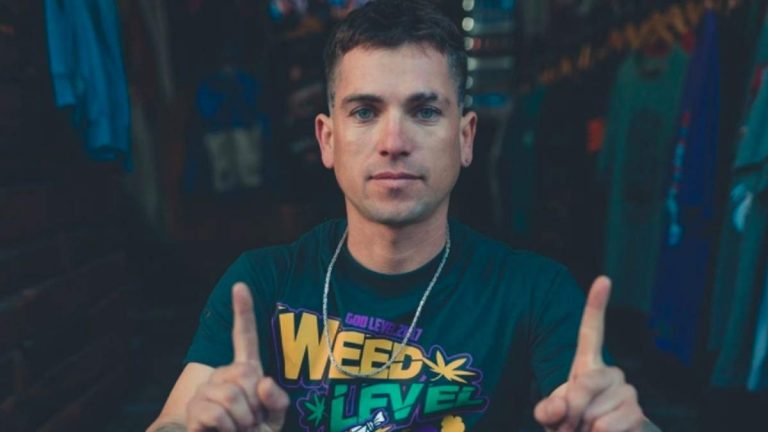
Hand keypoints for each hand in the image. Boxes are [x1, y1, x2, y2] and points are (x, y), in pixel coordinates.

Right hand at [186, 283, 289, 431]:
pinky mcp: (193, 411)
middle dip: (256, 403)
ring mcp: (203, 392)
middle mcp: (220, 376)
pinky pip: (216, 413)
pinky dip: (228, 428)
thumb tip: (263, 380)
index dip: (242, 311)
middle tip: (252, 422)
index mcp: (244, 372)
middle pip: (244, 373)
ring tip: (240, 429)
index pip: (244, 337)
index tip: (240, 285)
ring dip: (244, 419)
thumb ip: (276, 399)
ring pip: (230, 394)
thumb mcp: (274, 418)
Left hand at [534, 276, 647, 431]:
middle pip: (583, 385)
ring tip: (587, 430)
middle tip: (570, 425)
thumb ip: (547, 410)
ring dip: (583, 429)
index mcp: (588, 366)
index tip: (604, 279)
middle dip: (570, 411)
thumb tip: (563, 404)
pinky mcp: (638, 413)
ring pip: (594, 412)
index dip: (596, 305)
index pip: (591, 331)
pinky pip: (606, 427)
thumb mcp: (551, 417)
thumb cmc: (572, 427)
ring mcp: (627, 392)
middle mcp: (612, 373)